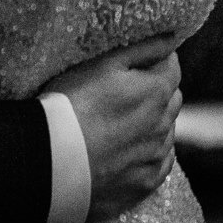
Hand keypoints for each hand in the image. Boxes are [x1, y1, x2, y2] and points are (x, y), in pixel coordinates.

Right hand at [44, 34, 182, 222]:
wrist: (51, 161)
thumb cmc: (71, 104)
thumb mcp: (102, 64)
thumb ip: (143, 49)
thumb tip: (171, 38)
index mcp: (157, 91)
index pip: (172, 67)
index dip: (155, 61)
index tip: (135, 64)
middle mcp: (164, 125)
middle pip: (171, 99)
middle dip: (156, 91)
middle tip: (124, 92)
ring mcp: (155, 157)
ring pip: (166, 132)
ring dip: (152, 123)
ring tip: (117, 123)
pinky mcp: (145, 184)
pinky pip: (159, 163)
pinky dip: (149, 154)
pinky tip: (125, 151)